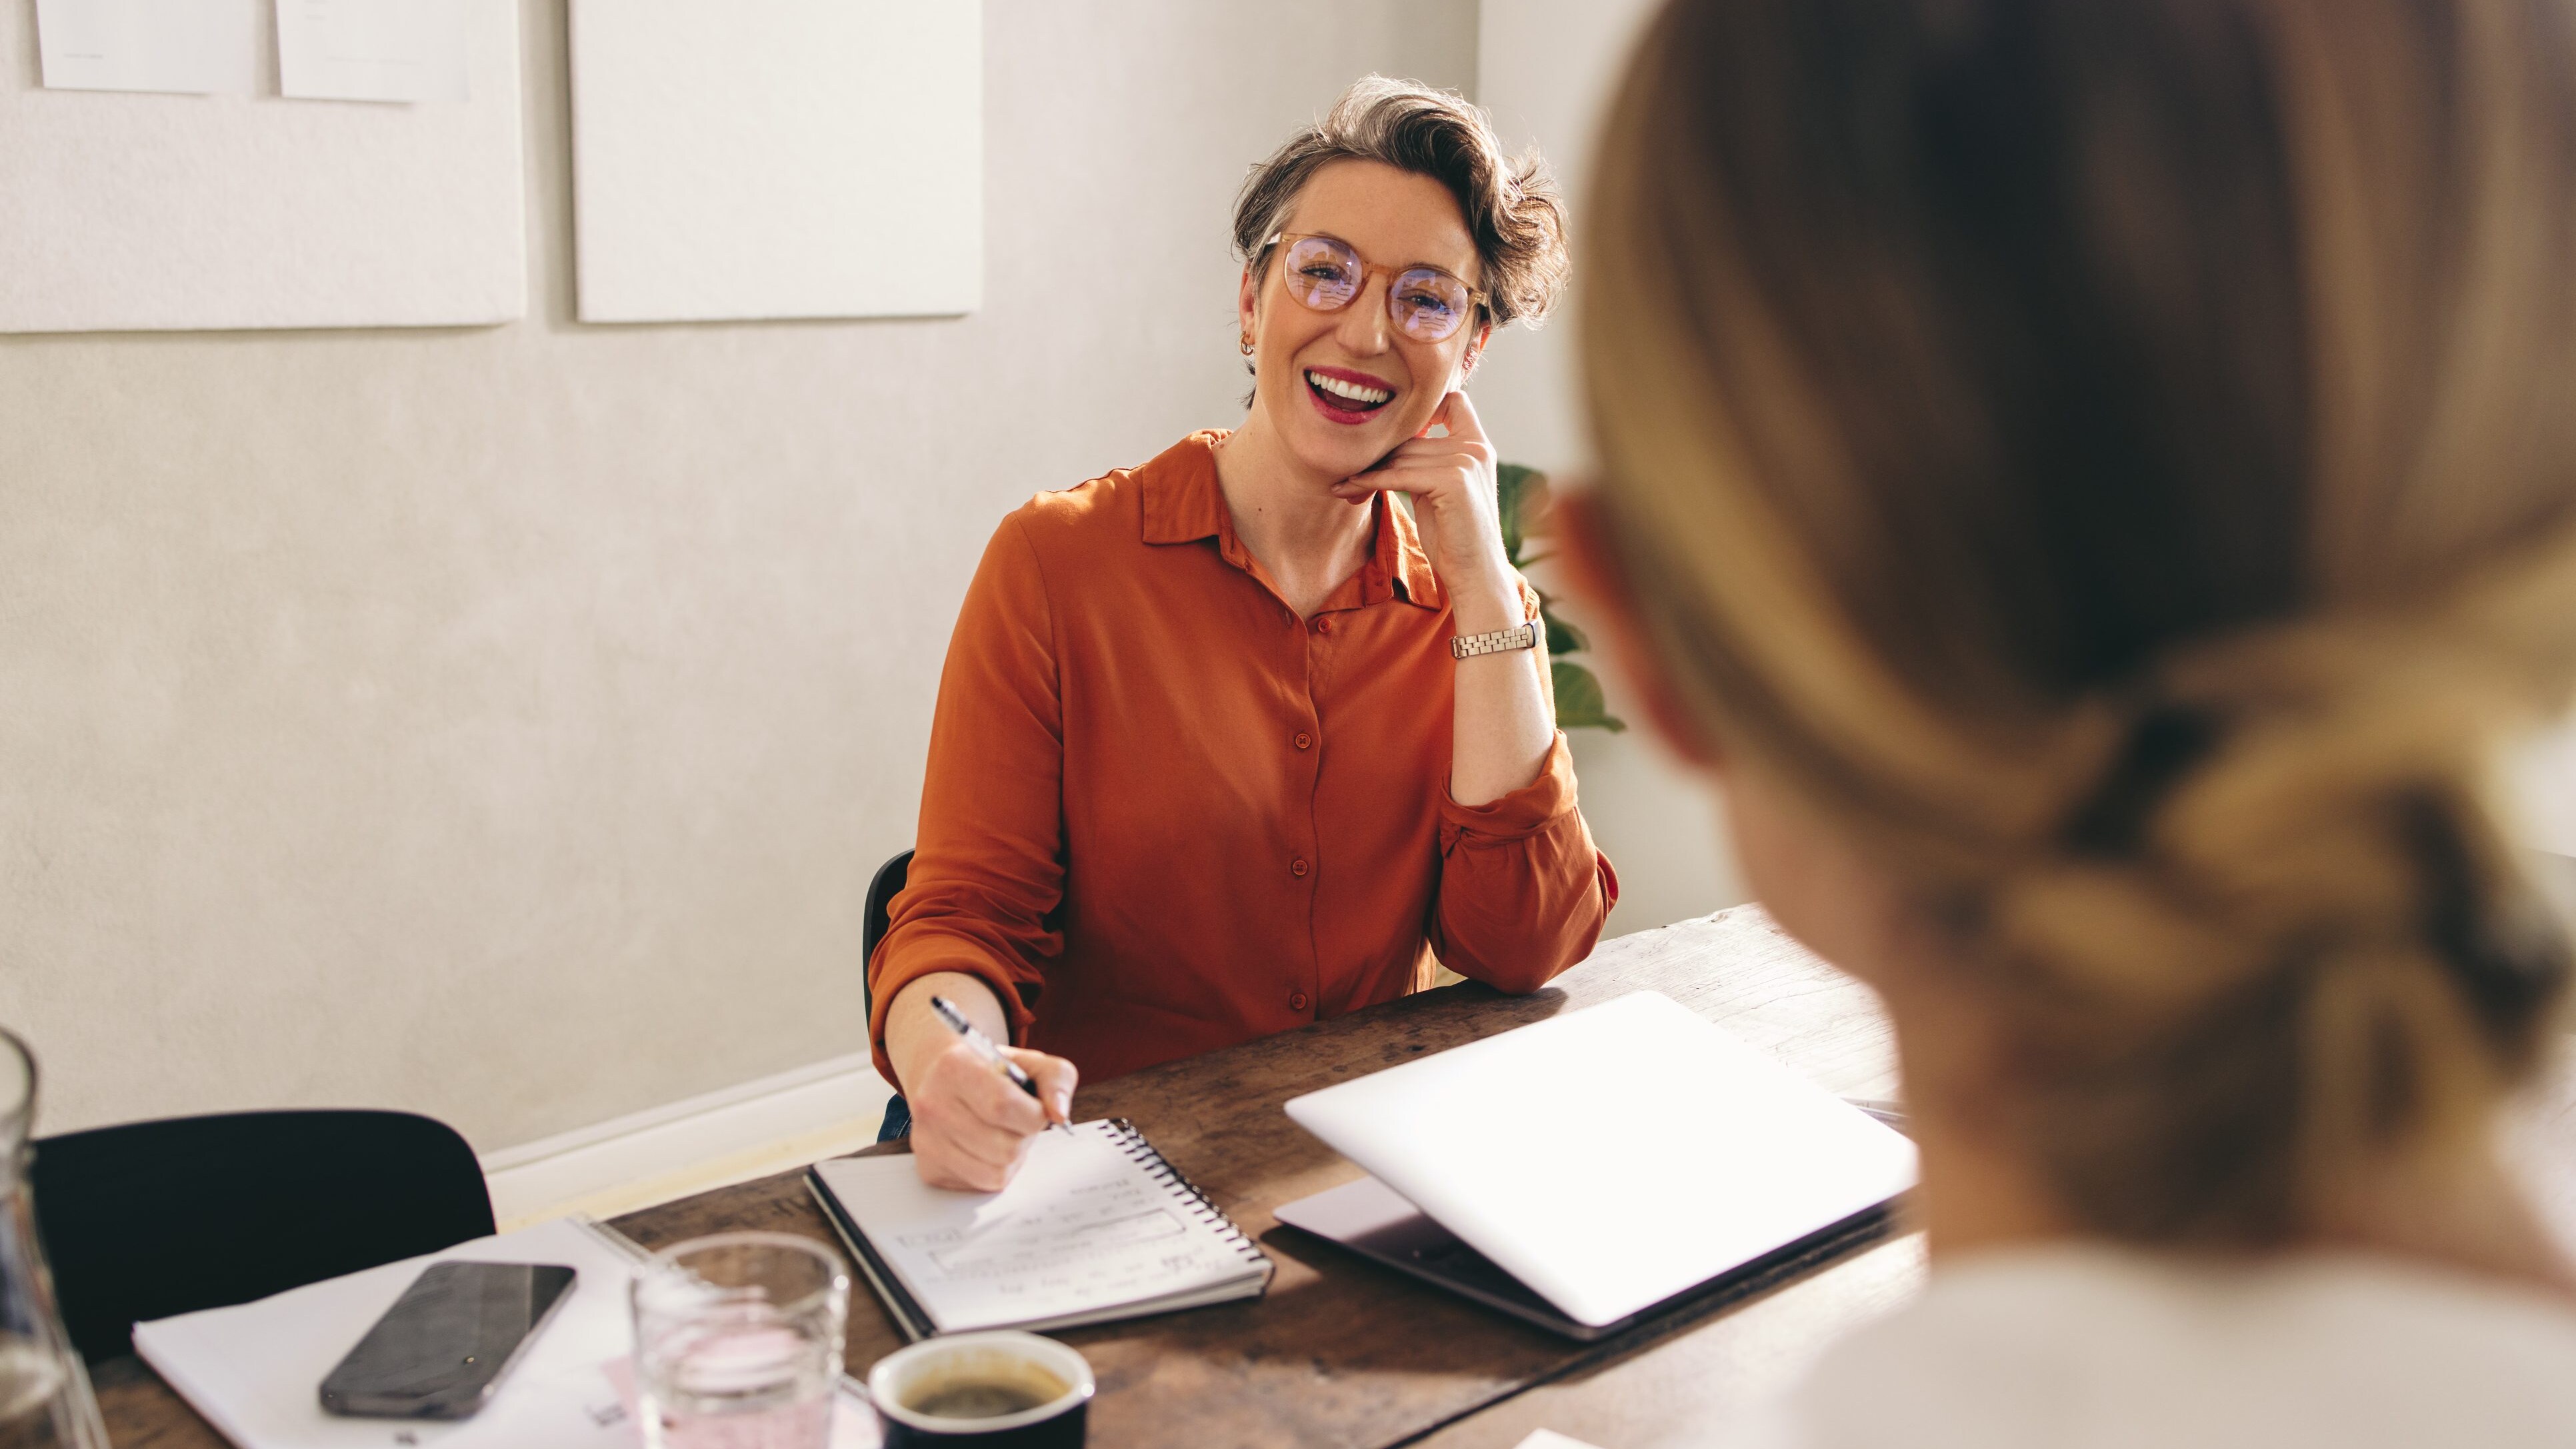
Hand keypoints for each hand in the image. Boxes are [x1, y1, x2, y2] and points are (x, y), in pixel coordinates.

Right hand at [907, 1040, 1078, 1191]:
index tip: (1036, 1108)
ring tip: (1003, 1133)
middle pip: (1004, 1147)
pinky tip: (986, 1147)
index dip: (1033, 1114)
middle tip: (1017, 1120)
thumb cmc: (989, 1070)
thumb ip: (1056, 1079)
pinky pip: (981, 1185)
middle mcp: (932, 1104)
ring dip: (1013, 1158)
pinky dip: (994, 1170)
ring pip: (995, 1173)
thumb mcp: (1029, 1061)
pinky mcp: (928, 1168)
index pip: (1003, 1106)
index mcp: (954, 1067)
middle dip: (1025, 1136)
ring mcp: (926, 1140)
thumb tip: (1059, 1115)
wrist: (940, 1076)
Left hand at [1329, 391, 1520, 627]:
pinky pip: (1398, 475)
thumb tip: (1385, 445)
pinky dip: (1370, 481)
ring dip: (1366, 470)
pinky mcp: (1452, 481)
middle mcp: (1476, 449)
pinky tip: (1349, 489)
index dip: (1425, 407)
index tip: (1395, 429)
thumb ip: (1424, 462)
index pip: (1455, 402)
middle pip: (1412, 437)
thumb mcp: (1437, 490)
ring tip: (1343, 483)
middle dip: (1378, 455)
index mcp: (1478, 447)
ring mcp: (1466, 462)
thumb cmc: (1453, 538)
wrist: (1474, 574)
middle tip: (1346, 469)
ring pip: (1401, 456)